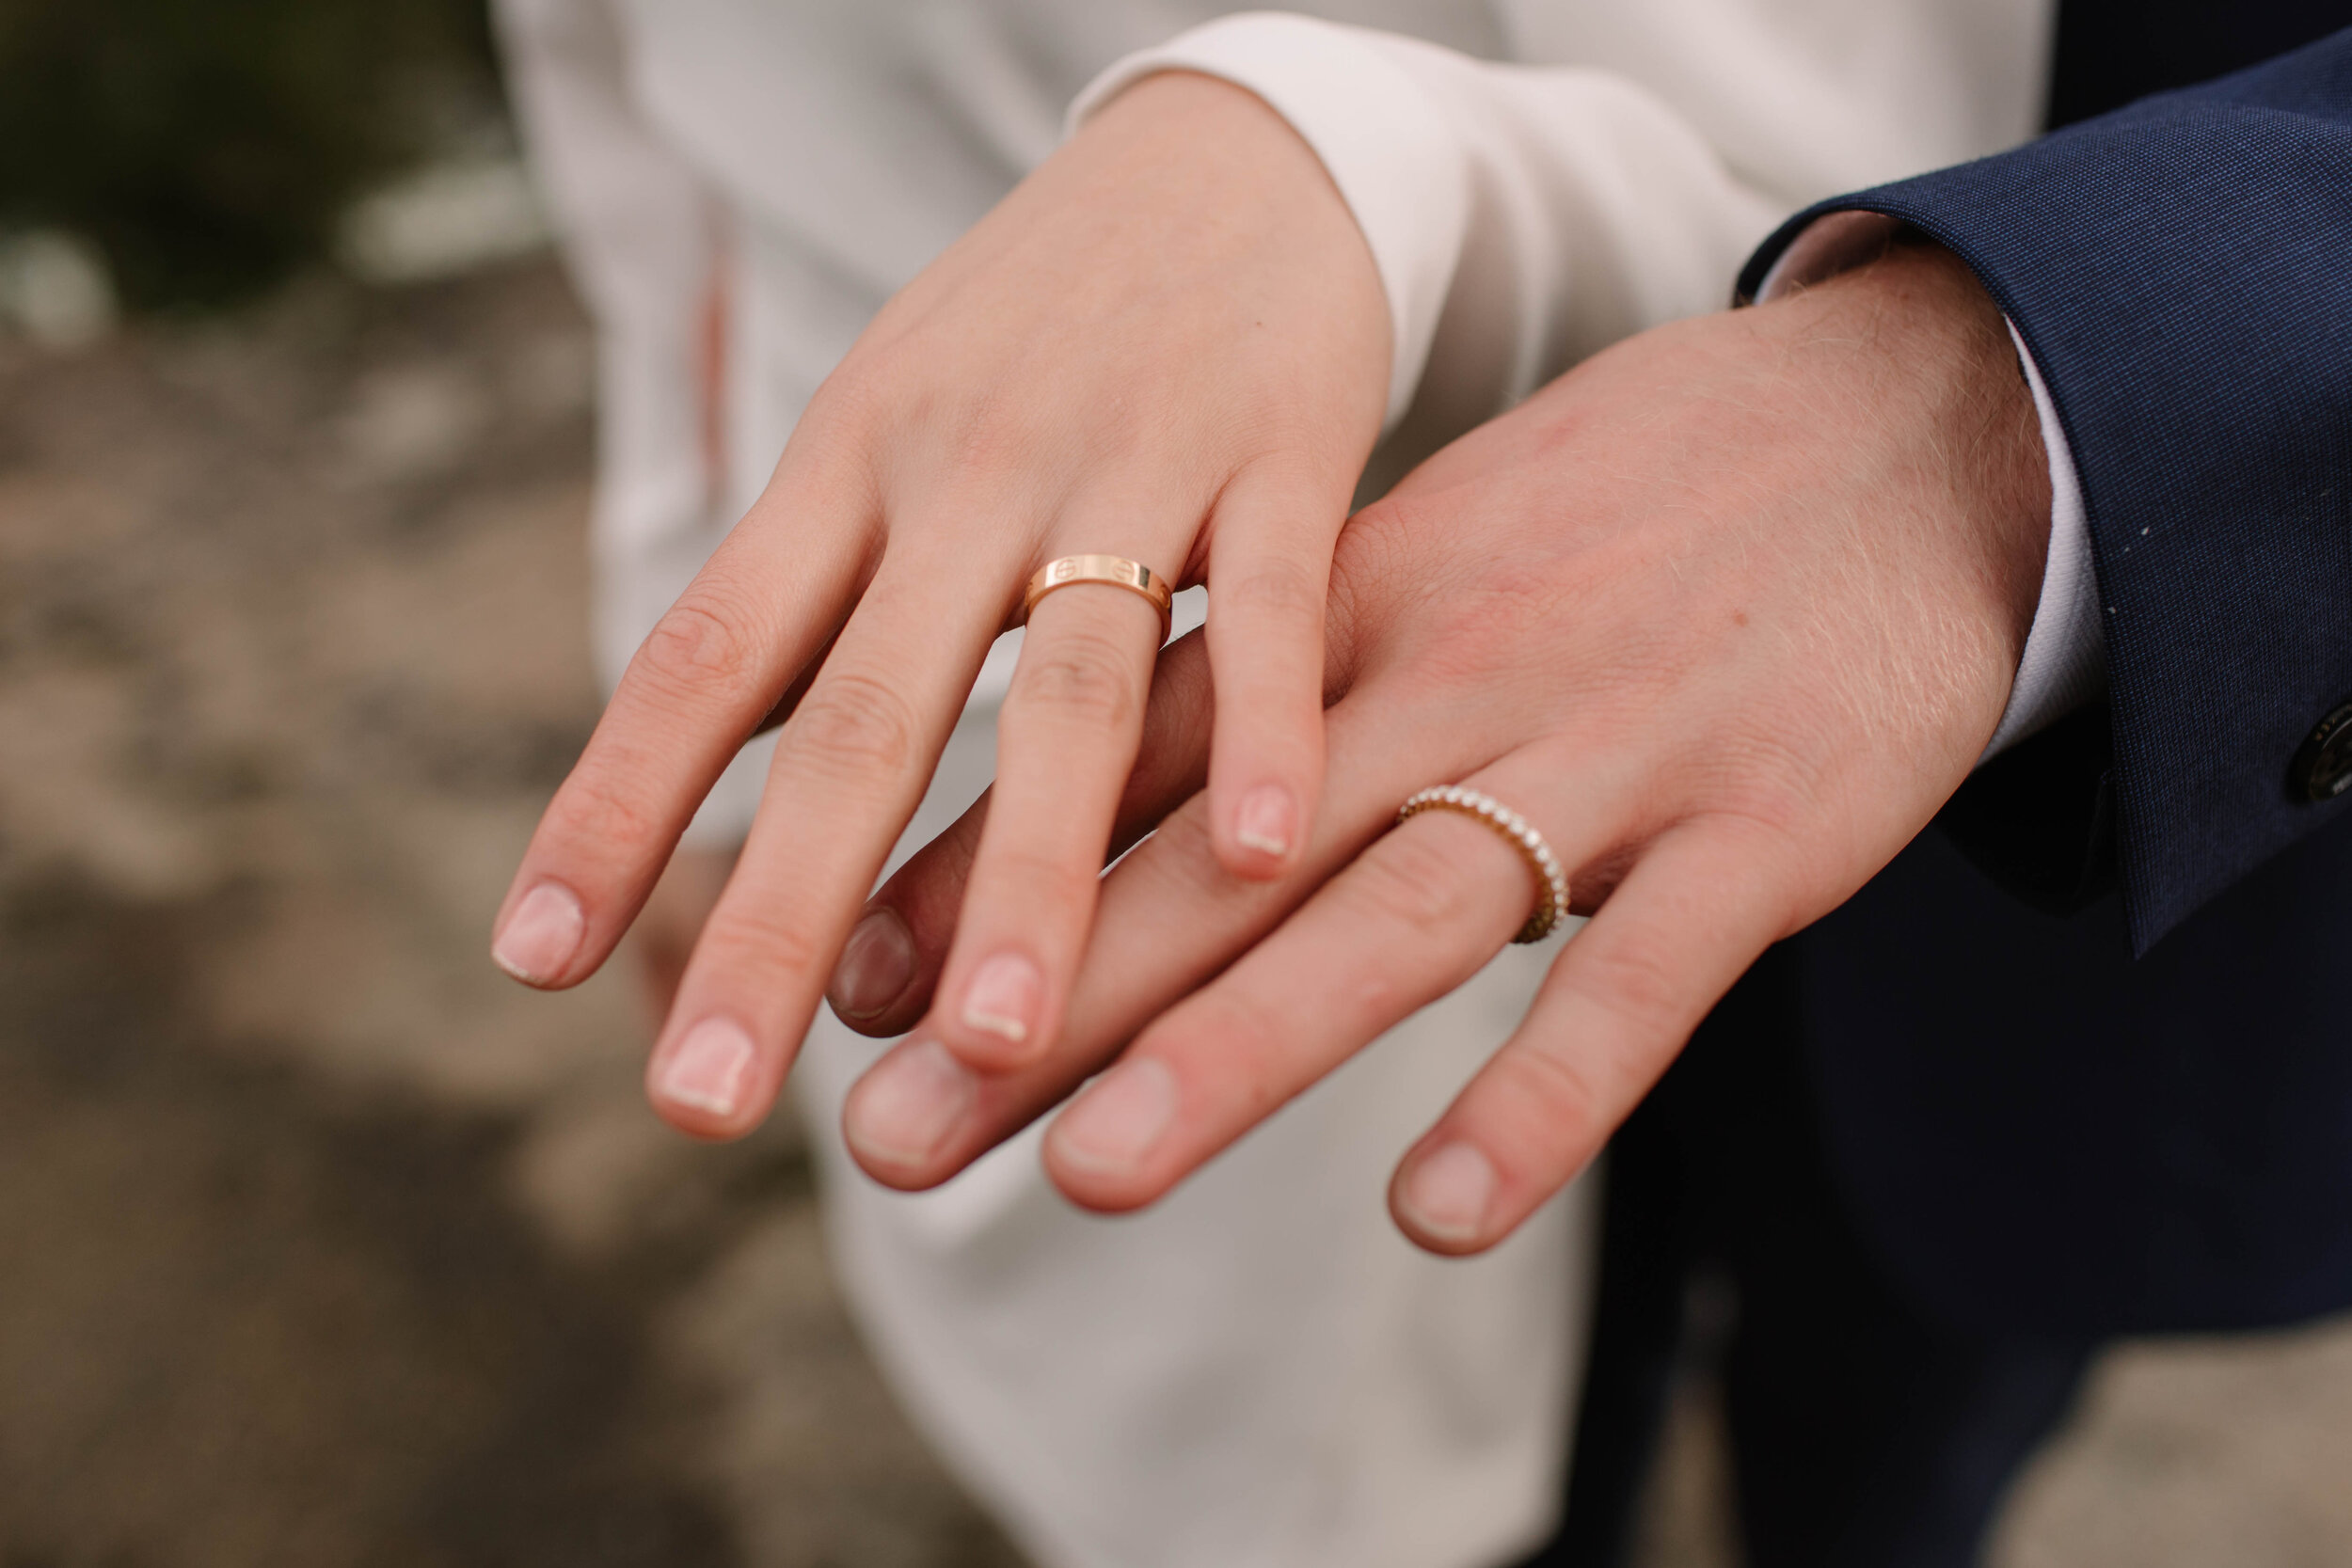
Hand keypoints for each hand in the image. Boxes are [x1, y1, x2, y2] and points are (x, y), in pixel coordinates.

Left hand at [490, 72, 1389, 1135]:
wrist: (1221, 151)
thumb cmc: (1030, 332)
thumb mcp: (884, 430)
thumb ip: (816, 601)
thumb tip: (706, 790)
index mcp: (848, 470)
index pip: (708, 653)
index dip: (614, 805)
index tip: (534, 963)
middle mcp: (964, 471)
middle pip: (864, 715)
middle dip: (776, 912)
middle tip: (706, 1103)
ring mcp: (1127, 459)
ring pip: (1071, 685)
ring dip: (1031, 872)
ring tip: (994, 1047)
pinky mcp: (1284, 447)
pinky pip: (1275, 603)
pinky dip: (1269, 725)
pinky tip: (1266, 860)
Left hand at [831, 237, 2051, 1252]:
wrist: (1899, 425)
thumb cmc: (1623, 517)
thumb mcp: (1428, 565)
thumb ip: (1284, 688)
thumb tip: (1100, 805)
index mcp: (1357, 614)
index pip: (1139, 754)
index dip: (989, 869)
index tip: (852, 987)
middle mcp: (1450, 680)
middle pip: (1221, 860)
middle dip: (1045, 998)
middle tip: (894, 1134)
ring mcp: (1604, 757)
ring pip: (1392, 916)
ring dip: (1237, 1047)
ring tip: (1086, 1167)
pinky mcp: (1759, 833)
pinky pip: (1638, 981)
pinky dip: (1539, 1096)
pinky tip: (1433, 1212)